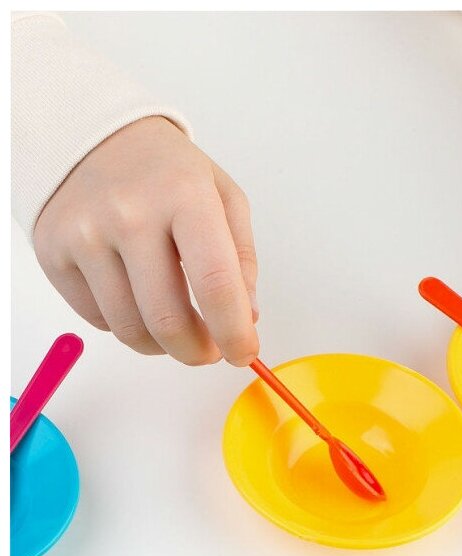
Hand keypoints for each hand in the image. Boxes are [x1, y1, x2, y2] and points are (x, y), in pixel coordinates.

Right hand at [34, 116, 258, 366]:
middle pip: (168, 321)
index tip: (243, 353)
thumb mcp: (223, 197)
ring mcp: (85, 235)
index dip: (234, 333)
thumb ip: (241, 260)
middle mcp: (129, 214)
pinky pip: (99, 321)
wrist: (92, 137)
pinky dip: (127, 325)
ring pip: (131, 330)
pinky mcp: (56, 254)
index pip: (215, 284)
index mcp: (184, 195)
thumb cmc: (166, 172)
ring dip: (163, 347)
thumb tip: (246, 318)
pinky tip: (138, 302)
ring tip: (176, 331)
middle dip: (197, 352)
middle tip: (208, 352)